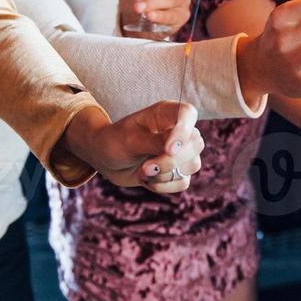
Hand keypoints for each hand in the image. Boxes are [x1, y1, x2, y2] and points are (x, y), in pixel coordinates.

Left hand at [63, 101, 204, 191]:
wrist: (105, 160)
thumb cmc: (114, 142)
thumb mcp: (130, 140)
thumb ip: (154, 142)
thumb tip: (176, 148)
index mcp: (166, 114)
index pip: (188, 114)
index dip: (184, 131)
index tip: (169, 149)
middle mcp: (177, 130)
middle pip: (195, 144)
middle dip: (170, 161)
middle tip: (146, 167)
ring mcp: (180, 151)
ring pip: (192, 164)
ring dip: (165, 174)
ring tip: (143, 172)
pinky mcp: (177, 170)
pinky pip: (183, 182)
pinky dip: (165, 186)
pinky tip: (148, 181)